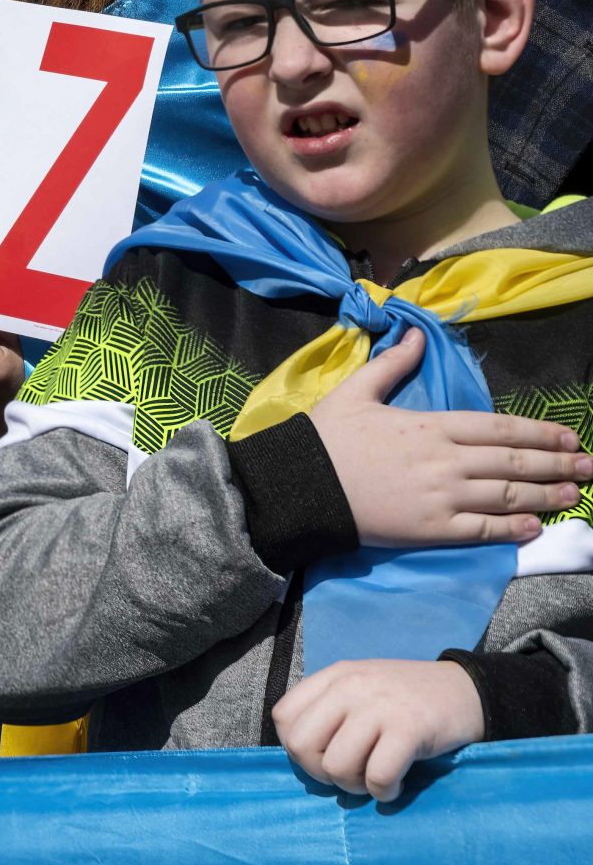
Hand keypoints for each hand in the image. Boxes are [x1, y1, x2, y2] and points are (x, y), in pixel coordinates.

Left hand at [274, 658, 483, 802]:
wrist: (468, 690)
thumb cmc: (408, 697)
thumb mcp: (360, 688)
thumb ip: (329, 709)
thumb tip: (302, 752)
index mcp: (333, 676)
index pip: (283, 717)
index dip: (296, 748)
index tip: (323, 756)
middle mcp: (350, 687)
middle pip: (301, 745)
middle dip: (320, 772)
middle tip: (348, 774)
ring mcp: (378, 707)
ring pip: (336, 766)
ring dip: (354, 786)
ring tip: (373, 780)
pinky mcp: (409, 730)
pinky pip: (377, 776)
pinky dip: (384, 792)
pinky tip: (395, 785)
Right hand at [306, 329, 587, 546]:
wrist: (300, 485)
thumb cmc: (326, 437)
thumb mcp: (355, 390)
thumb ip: (391, 364)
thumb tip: (415, 334)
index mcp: (432, 425)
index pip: (500, 428)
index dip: (540, 433)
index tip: (568, 437)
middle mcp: (446, 461)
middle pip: (513, 462)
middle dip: (557, 464)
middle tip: (589, 467)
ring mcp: (442, 497)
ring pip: (507, 495)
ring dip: (545, 495)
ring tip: (573, 494)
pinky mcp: (431, 529)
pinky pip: (482, 530)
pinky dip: (512, 529)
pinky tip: (534, 526)